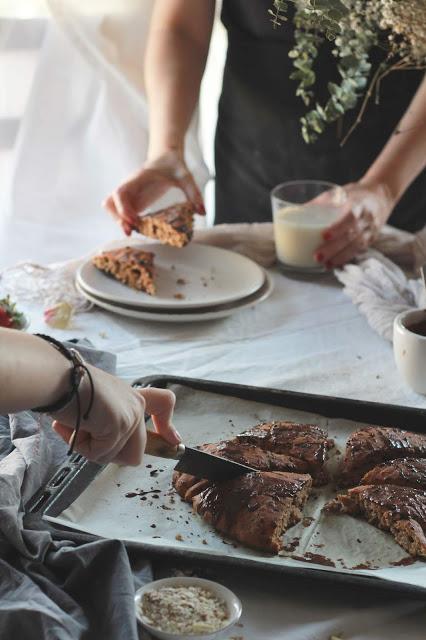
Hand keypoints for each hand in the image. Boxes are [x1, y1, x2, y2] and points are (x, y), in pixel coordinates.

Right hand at [51, 366, 179, 465]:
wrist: (56, 377)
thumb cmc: (65, 388)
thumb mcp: (93, 405)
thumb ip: (107, 422)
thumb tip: (105, 446)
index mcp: (129, 396)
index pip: (163, 403)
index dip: (167, 426)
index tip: (173, 440)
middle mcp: (135, 404)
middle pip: (136, 452)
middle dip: (107, 454)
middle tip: (83, 438)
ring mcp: (131, 414)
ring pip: (115, 456)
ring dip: (89, 449)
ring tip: (75, 425)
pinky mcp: (120, 424)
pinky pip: (100, 454)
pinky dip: (81, 446)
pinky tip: (72, 426)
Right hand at [103, 150, 204, 234]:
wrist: (165, 156)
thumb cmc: (174, 166)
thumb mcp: (186, 177)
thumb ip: (193, 194)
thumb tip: (203, 212)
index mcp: (138, 178)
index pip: (121, 192)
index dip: (123, 208)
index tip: (133, 221)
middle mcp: (129, 186)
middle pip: (110, 203)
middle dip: (118, 218)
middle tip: (133, 230)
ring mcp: (128, 193)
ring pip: (110, 207)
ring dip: (118, 220)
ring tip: (135, 229)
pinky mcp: (132, 200)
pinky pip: (120, 211)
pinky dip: (124, 220)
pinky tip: (139, 227)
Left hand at [314, 181, 394, 267]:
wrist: (382, 196)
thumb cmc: (355, 194)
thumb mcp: (339, 192)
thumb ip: (319, 203)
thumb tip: (295, 212)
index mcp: (359, 204)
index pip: (350, 217)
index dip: (338, 227)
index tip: (324, 235)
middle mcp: (367, 219)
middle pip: (351, 236)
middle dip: (334, 248)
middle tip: (317, 256)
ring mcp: (370, 231)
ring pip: (356, 247)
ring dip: (339, 257)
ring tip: (325, 265)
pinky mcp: (370, 240)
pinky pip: (358, 251)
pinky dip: (346, 259)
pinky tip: (334, 265)